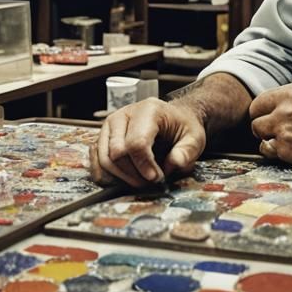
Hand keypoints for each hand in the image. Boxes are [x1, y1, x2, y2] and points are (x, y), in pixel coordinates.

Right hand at [91, 98, 205, 187]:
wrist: (172, 119)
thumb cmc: (182, 127)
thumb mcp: (195, 138)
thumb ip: (187, 151)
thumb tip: (175, 164)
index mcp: (148, 110)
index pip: (136, 142)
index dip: (144, 166)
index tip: (157, 177)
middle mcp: (124, 114)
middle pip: (116, 152)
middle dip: (133, 174)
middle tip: (150, 181)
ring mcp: (110, 125)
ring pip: (104, 158)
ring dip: (121, 177)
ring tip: (140, 181)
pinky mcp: (103, 137)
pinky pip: (96, 161)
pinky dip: (108, 175)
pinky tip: (125, 179)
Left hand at [249, 82, 291, 166]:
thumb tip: (275, 106)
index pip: (261, 101)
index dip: (262, 111)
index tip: (266, 118)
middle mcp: (285, 108)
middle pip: (255, 117)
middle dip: (262, 125)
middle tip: (271, 131)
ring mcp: (284, 128)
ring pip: (259, 134)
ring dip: (268, 138)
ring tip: (283, 141)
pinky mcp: (286, 148)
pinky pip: (268, 149)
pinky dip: (275, 151)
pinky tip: (289, 150)